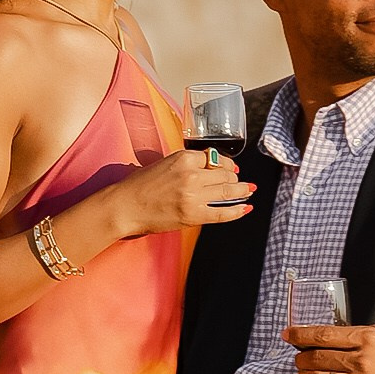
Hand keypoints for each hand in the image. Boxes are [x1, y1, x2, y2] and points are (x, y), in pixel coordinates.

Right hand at [110, 149, 253, 237]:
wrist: (125, 206)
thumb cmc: (139, 185)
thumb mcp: (165, 163)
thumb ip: (187, 163)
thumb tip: (210, 166)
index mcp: (184, 158)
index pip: (215, 158)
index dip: (226, 164)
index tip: (231, 168)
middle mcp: (191, 174)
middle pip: (225, 174)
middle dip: (235, 178)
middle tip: (241, 181)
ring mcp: (193, 195)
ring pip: (229, 191)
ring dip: (243, 191)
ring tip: (249, 191)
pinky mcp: (193, 215)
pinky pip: (222, 213)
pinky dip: (237, 211)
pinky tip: (245, 208)